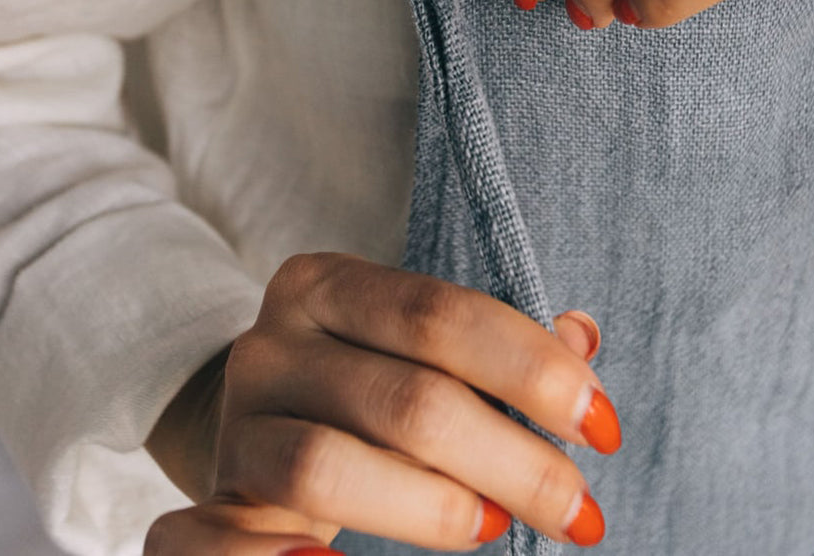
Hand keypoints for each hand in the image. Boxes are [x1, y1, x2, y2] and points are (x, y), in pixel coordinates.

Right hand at [143, 252, 617, 552]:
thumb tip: (582, 339)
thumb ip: (495, 343)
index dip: (531, 370)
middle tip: (579, 509)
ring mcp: (238, 421)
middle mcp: (272, 342)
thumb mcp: (419, 346)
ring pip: (328, 466)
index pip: (440, 314)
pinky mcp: (213, 497)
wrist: (258, 419)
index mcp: (327, 284)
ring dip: (432, 509)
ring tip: (495, 527)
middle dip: (511, 459)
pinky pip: (210, 538)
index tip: (603, 428)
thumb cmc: (367, 381)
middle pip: (404, 398)